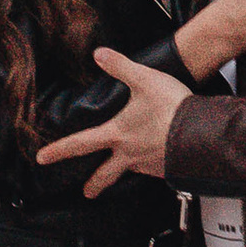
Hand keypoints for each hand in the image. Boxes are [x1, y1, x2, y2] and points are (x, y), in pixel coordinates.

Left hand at [37, 48, 192, 196]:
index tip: (42, 158)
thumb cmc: (173, 108)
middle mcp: (130, 154)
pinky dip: (152, 166)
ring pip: (131, 173)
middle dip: (94, 185)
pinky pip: (155, 170)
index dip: (58, 150)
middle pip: (105, 175)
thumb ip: (120, 66)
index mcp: (118, 134)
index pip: (80, 143)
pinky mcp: (167, 168)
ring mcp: (149, 165)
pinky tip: (158, 160)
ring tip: (125, 173)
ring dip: (125, 175)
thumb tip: (99, 54)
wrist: (202, 132)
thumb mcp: (144, 79)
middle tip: (87, 192)